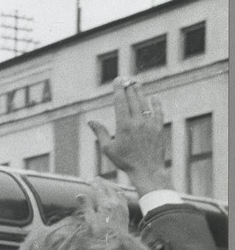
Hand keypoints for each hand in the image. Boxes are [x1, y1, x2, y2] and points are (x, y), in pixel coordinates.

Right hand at [78, 178, 129, 232]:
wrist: (115, 243)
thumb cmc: (100, 234)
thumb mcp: (90, 220)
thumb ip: (86, 206)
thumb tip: (79, 195)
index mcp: (105, 204)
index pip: (99, 189)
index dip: (93, 183)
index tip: (87, 179)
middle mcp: (115, 203)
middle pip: (108, 187)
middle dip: (101, 182)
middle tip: (95, 178)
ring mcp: (122, 206)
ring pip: (117, 191)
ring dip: (111, 185)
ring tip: (105, 183)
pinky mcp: (126, 211)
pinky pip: (123, 197)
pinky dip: (118, 192)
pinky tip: (116, 192)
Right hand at [88, 77, 170, 196]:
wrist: (147, 170)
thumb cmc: (125, 161)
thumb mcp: (108, 148)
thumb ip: (100, 133)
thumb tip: (91, 121)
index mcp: (124, 125)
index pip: (121, 102)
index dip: (119, 89)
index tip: (117, 80)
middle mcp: (138, 121)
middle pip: (133, 99)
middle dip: (129, 87)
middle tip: (126, 79)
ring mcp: (150, 124)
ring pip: (145, 103)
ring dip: (140, 92)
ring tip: (136, 84)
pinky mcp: (159, 128)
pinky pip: (158, 112)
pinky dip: (156, 103)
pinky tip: (154, 97)